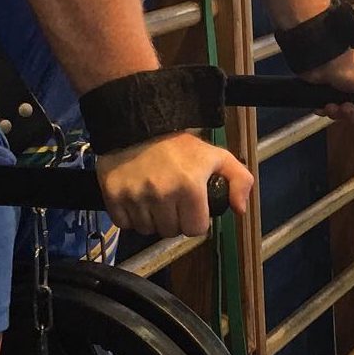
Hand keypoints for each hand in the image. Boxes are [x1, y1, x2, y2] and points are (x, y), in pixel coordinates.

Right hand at [95, 131, 253, 236]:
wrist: (137, 123)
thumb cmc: (177, 143)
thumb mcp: (215, 155)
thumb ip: (238, 179)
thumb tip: (240, 209)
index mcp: (189, 187)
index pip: (195, 229)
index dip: (195, 219)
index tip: (190, 206)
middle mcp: (162, 194)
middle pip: (170, 231)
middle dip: (173, 218)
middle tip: (170, 198)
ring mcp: (136, 196)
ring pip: (147, 229)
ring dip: (151, 218)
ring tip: (152, 195)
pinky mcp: (113, 195)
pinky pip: (124, 223)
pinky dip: (129, 216)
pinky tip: (135, 197)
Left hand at [301, 48, 353, 122]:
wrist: (318, 60)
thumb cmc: (348, 66)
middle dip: (351, 115)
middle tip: (346, 106)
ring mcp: (341, 92)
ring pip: (343, 115)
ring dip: (337, 113)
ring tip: (332, 104)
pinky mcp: (326, 95)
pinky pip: (328, 111)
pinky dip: (325, 110)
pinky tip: (324, 104)